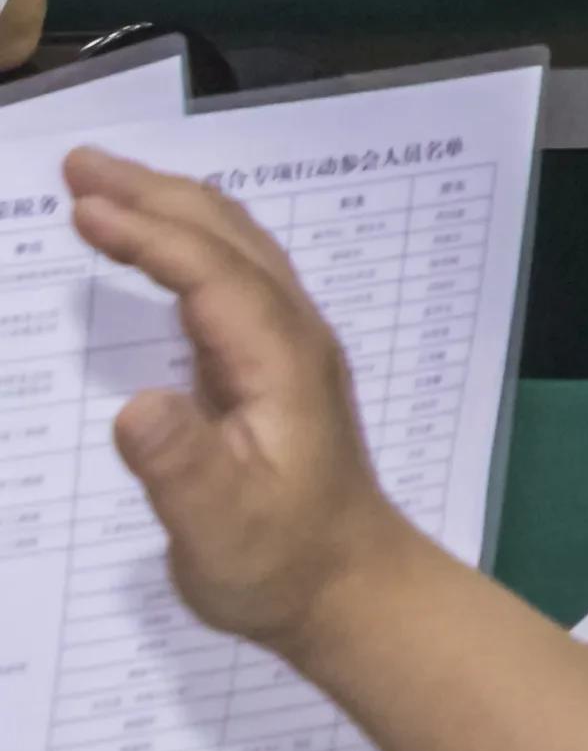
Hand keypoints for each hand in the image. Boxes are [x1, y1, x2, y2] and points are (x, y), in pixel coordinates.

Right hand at [70, 154, 432, 660]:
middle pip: (226, 240)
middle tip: (76, 162)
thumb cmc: (282, 563)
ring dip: (168, 208)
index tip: (84, 206)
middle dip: (152, 194)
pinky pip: (226, 279)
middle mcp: (292, 338)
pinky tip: (148, 242)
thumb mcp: (219, 527)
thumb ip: (179, 466)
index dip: (149, 236)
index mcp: (283, 362)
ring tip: (98, 183)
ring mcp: (286, 347)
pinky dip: (181, 244)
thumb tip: (135, 405)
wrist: (348, 588)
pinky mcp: (269, 366)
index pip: (213, 275)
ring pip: (232, 250)